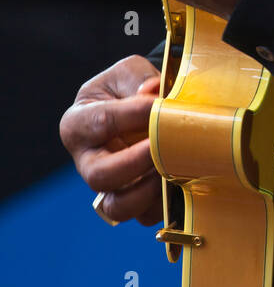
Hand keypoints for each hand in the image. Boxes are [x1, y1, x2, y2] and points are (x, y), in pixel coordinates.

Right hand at [59, 55, 162, 224]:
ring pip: (119, 206)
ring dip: (149, 190)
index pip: (100, 122)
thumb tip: (152, 93)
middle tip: (164, 146)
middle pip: (99, 176)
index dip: (132, 115)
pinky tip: (183, 179)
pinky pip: (146, 215)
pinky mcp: (134, 202)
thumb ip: (139, 79)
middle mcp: (87, 162)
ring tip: (173, 167)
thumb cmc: (130, 88)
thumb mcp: (129, 71)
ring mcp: (109, 187)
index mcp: (77, 125)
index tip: (159, 106)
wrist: (145, 107)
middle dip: (136, 162)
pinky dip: (165, 203)